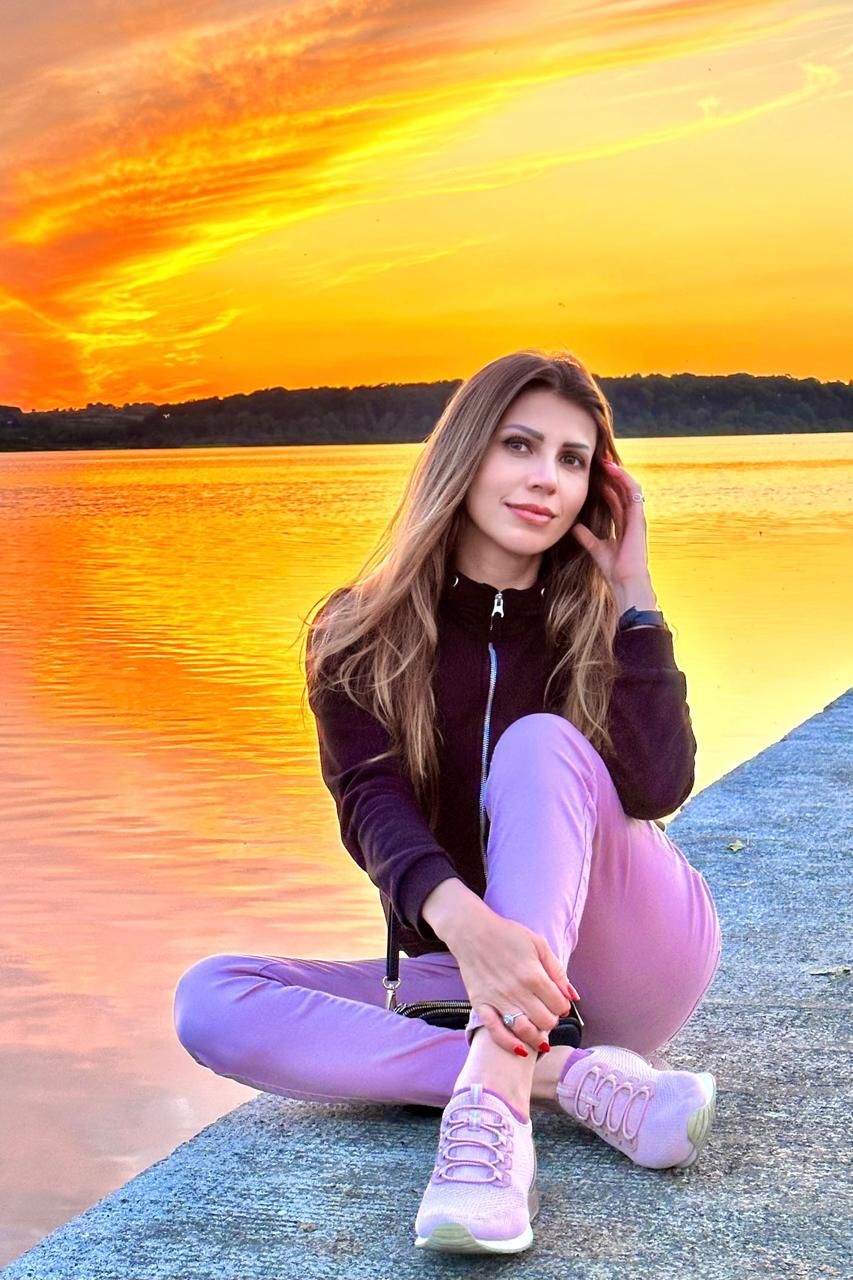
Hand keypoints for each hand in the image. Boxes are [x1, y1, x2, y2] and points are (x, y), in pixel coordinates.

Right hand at [449, 904, 579, 1054]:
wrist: (472, 932)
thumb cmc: (508, 935)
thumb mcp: (539, 944)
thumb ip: (557, 971)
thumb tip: (572, 996)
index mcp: (533, 975)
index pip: (559, 1005)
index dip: (563, 1007)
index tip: (558, 1002)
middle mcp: (517, 991)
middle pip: (545, 1022)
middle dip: (552, 1021)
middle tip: (547, 1013)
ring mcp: (498, 1000)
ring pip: (524, 1031)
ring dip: (537, 1038)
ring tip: (540, 1034)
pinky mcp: (481, 1005)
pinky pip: (495, 1032)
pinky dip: (509, 1044)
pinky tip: (520, 1050)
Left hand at [569, 459, 650, 589]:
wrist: (625, 580)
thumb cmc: (614, 569)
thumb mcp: (596, 548)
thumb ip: (586, 537)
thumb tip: (574, 527)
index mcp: (623, 524)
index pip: (615, 499)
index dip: (605, 486)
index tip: (594, 475)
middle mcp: (631, 518)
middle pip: (622, 490)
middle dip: (612, 475)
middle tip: (599, 462)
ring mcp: (636, 516)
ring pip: (628, 487)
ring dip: (618, 473)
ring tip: (606, 461)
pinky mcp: (639, 516)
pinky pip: (634, 492)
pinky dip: (624, 479)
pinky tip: (613, 470)